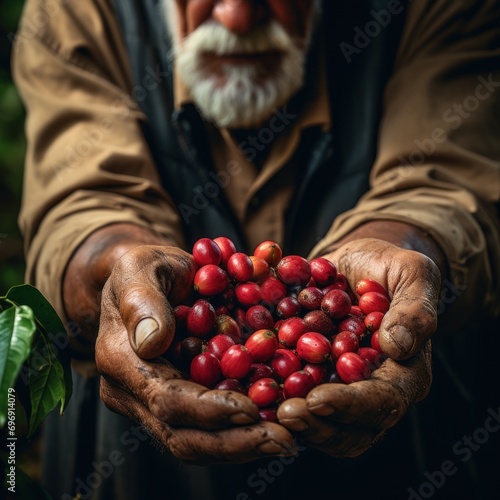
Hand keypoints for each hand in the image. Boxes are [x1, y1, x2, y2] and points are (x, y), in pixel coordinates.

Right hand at [95, 245, 295, 464]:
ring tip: (287, 440)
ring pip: (197, 442)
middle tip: (283, 440)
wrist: (150, 280)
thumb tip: (152, 341)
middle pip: (181, 436)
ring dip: (243, 446)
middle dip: (233, 443)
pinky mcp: (179, 401)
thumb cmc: (146, 269)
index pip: (165, 399)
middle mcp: (134, 393)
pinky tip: (275, 425)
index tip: (250, 408)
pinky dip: (243, 432)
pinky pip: (210, 427)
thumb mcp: (138, 268)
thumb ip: (141, 300)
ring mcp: (155, 402)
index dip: (208, 409)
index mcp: (121, 361)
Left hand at [277, 237, 440, 455]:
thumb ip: (415, 308)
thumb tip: (396, 346)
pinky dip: (270, 395)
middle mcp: (371, 389)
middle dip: (316, 425)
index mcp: (404, 372)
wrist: (355, 264)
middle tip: (284, 413)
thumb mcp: (413, 274)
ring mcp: (338, 387)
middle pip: (350, 429)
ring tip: (260, 405)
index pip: (384, 401)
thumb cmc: (389, 267)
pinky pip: (292, 395)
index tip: (318, 398)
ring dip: (290, 419)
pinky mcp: (310, 376)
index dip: (351, 405)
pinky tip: (247, 386)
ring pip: (318, 423)